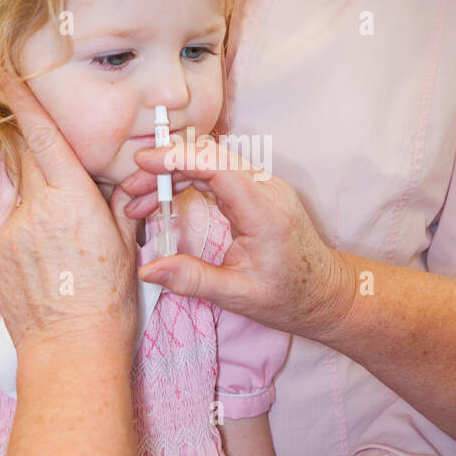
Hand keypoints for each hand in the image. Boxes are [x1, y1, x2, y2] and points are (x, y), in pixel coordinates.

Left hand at [0, 74, 138, 359]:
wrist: (73, 353)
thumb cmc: (110, 301)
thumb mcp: (126, 241)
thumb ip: (114, 201)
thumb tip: (113, 182)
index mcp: (70, 195)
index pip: (35, 124)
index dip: (5, 79)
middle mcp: (33, 207)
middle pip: (31, 158)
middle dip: (48, 163)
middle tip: (73, 203)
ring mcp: (9, 233)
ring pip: (28, 201)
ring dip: (48, 215)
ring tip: (72, 260)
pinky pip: (17, 233)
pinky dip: (36, 243)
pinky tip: (54, 274)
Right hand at [121, 134, 355, 343]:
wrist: (326, 293)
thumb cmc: (289, 297)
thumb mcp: (237, 296)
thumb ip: (192, 280)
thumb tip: (147, 270)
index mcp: (265, 211)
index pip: (218, 167)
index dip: (178, 158)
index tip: (142, 163)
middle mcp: (267, 189)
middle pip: (210, 158)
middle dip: (165, 166)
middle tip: (130, 191)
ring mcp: (264, 187)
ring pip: (212, 163)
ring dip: (173, 173)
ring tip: (139, 200)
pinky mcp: (258, 191)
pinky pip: (219, 173)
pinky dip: (189, 180)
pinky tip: (164, 198)